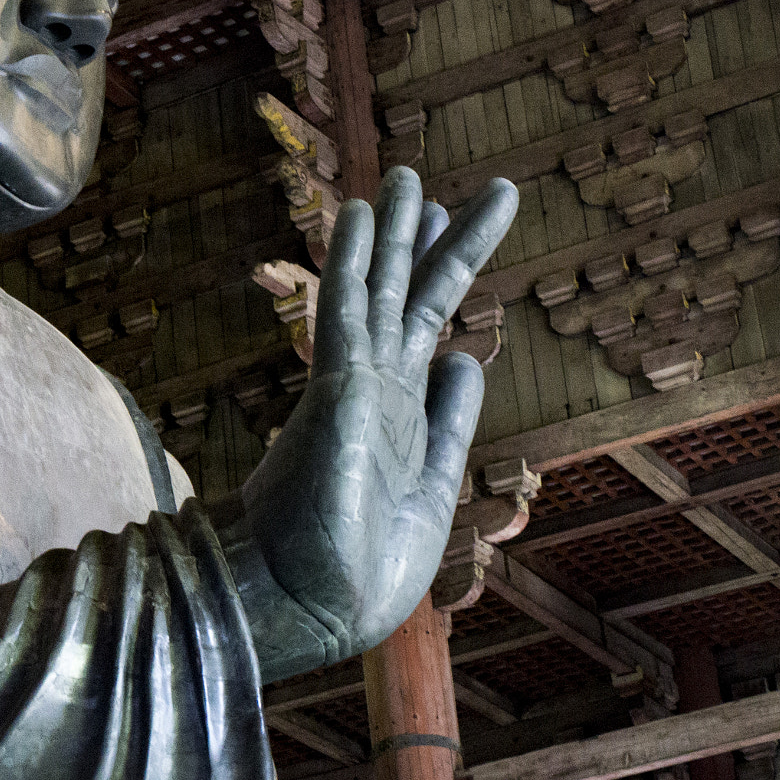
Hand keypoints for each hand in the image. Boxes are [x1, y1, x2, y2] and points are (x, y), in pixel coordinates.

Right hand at [212, 167, 516, 682]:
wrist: (311, 604)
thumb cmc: (363, 567)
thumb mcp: (433, 488)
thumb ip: (450, 422)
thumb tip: (469, 356)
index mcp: (403, 416)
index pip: (428, 330)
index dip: (447, 278)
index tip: (456, 230)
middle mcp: (377, 389)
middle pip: (410, 297)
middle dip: (426, 240)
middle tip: (430, 183)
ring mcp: (356, 384)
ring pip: (382, 290)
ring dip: (395, 232)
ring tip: (407, 175)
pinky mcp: (337, 388)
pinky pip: (347, 308)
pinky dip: (355, 258)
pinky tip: (362, 212)